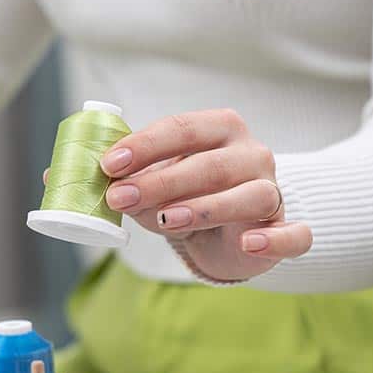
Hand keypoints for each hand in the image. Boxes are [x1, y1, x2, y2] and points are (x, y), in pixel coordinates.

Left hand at [100, 109, 311, 280]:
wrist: (228, 234)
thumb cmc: (189, 197)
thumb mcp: (154, 185)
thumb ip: (129, 181)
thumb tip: (80, 183)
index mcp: (220, 129)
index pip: (182, 129)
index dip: (145, 146)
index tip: (109, 164)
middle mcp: (252, 154)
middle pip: (211, 164)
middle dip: (162, 181)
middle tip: (121, 197)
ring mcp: (273, 192)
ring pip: (250, 196)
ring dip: (207, 207)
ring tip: (168, 220)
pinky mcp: (284, 230)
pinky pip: (292, 235)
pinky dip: (275, 240)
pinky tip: (249, 244)